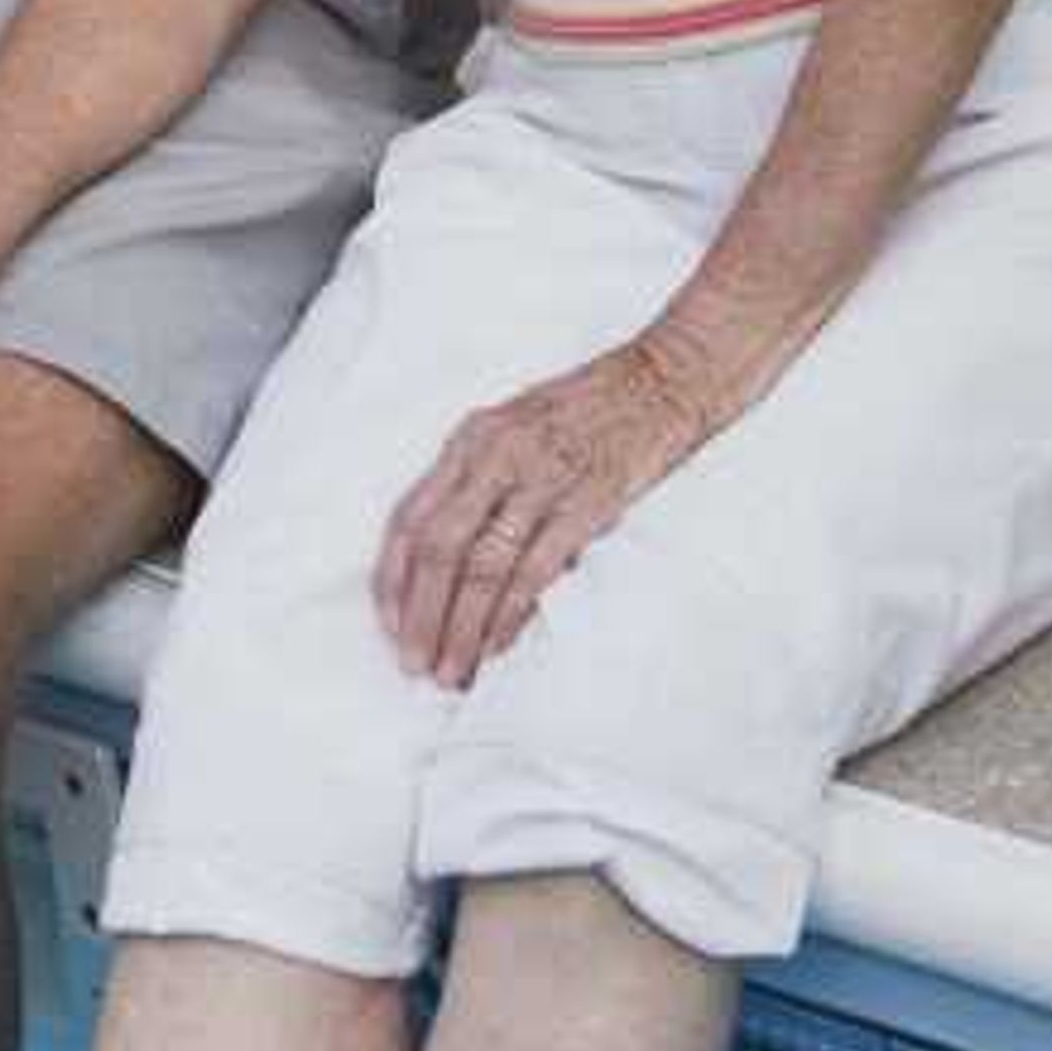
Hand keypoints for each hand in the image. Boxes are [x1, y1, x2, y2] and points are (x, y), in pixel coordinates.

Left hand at [374, 333, 728, 691]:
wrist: (662, 378)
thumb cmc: (587, 406)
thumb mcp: (513, 425)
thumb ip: (477, 477)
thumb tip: (447, 553)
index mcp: (470, 439)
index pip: (409, 517)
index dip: (392, 579)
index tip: (388, 625)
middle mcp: (495, 457)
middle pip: (438, 549)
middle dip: (420, 616)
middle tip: (413, 666)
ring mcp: (541, 480)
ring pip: (481, 567)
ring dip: (460, 629)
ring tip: (451, 672)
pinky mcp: (586, 503)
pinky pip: (534, 570)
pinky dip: (510, 615)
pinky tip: (498, 648)